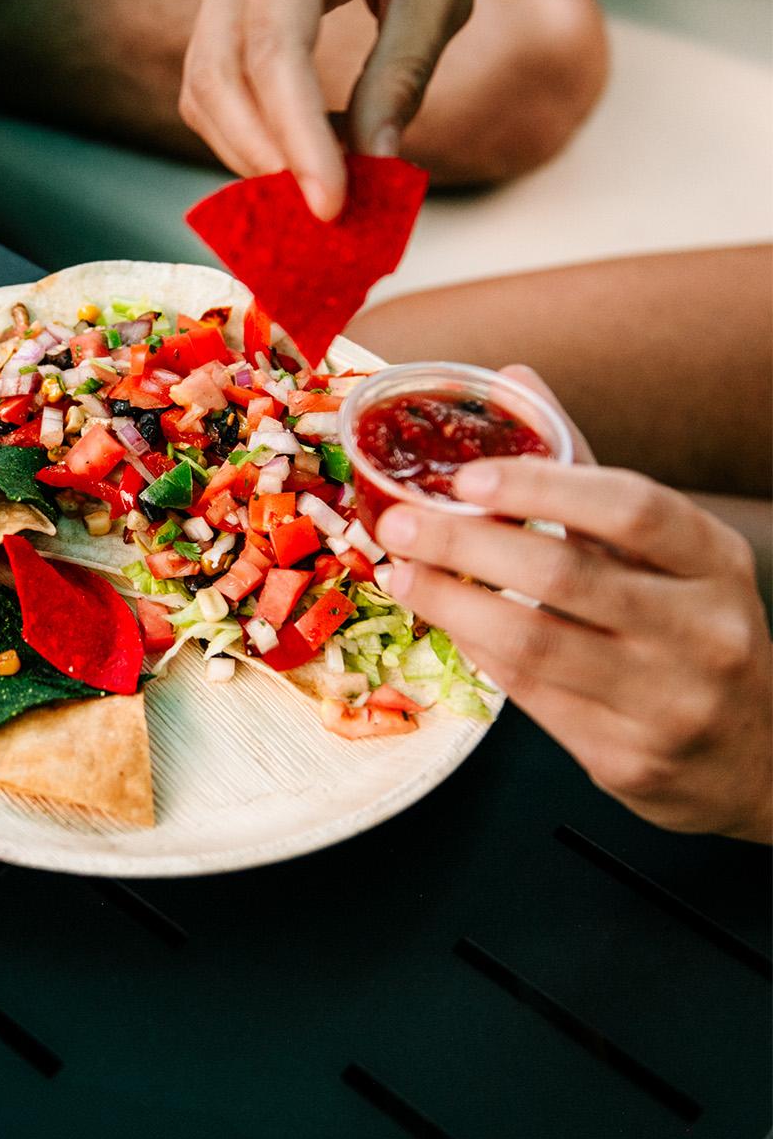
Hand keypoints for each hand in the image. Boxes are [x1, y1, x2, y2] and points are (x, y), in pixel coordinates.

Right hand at [180, 0, 501, 219]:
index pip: (275, 49)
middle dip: (262, 157)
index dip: (297, 137)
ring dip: (249, 151)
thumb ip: (399, 79)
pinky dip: (249, 129)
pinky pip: (213, 79)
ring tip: (316, 192)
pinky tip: (303, 155)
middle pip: (217, 73)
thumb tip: (371, 170)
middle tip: (318, 220)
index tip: (331, 205)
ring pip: (203, 85)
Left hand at [373, 367, 771, 842]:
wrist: (756, 754)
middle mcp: (704, 631)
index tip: (467, 475)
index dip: (542, 484)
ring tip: (401, 574)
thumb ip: (583, 468)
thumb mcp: (665, 547)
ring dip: (451, 604)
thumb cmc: (691, 626)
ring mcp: (669, 702)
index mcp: (714, 560)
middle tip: (400, 524)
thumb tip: (514, 380)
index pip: (630, 506)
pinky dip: (479, 652)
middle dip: (466, 543)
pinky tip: (447, 623)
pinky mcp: (628, 759)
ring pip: (535, 643)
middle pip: (566, 574)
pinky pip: (531, 696)